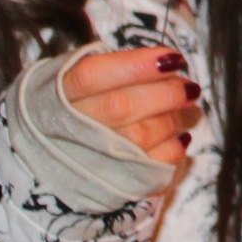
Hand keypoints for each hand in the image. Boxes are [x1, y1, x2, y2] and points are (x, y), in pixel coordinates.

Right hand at [63, 46, 203, 165]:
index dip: (136, 66)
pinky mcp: (113, 183)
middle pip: (122, 106)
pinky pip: (150, 167)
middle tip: (190, 87)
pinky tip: (181, 137)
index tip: (173, 58)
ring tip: (191, 109)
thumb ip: (112, 69)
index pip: (91, 76)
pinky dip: (174, 150)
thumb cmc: (75, 108)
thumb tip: (164, 62)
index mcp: (57, 95)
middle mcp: (71, 128)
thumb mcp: (77, 80)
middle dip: (166, 93)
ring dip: (176, 120)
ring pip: (141, 137)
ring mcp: (91, 159)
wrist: (50, 163)